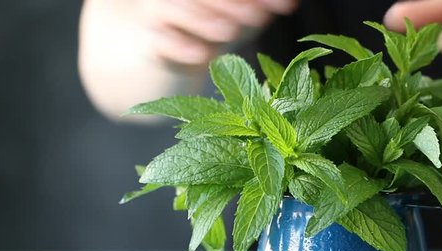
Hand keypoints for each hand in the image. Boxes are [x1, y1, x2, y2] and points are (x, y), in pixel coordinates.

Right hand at [139, 0, 297, 66]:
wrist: (164, 53)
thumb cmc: (208, 26)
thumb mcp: (237, 13)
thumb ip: (259, 6)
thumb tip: (289, 3)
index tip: (284, 6)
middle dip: (232, 3)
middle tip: (257, 16)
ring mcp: (161, 14)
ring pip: (177, 10)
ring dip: (203, 20)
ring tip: (228, 31)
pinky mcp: (151, 43)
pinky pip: (161, 42)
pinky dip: (179, 46)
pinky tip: (200, 55)